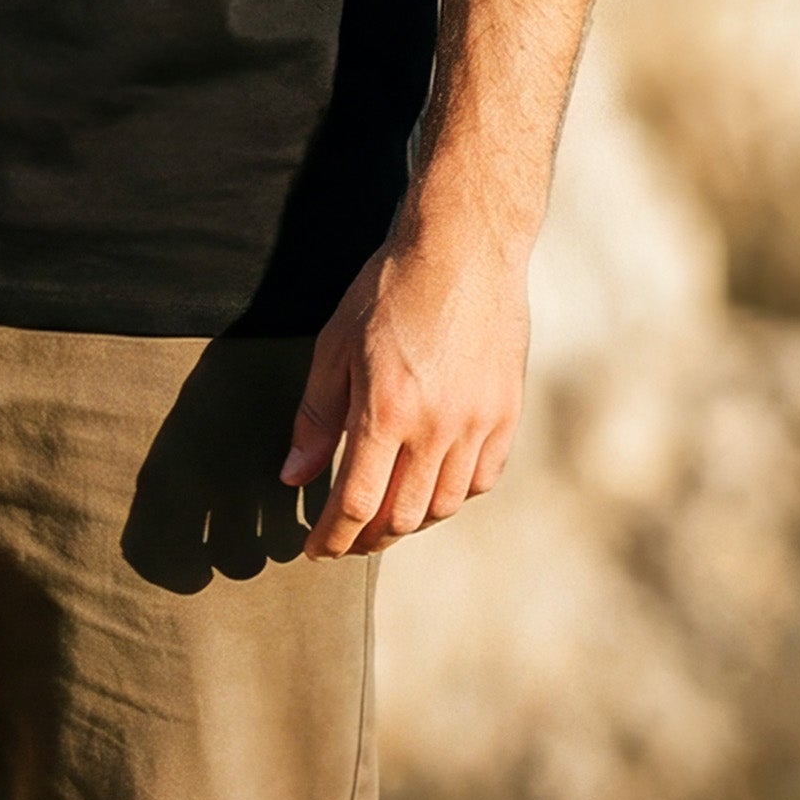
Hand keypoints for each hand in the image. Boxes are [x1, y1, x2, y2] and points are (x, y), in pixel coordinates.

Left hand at [282, 216, 529, 557]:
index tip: (316, 551)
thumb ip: (316, 417)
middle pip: (400, 516)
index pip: (355, 502)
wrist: (464, 248)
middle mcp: (436, 426)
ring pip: (442, 506)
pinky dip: (452, 495)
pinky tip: (431, 487)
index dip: (332, 538)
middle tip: (347, 539)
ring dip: (409, 521)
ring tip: (386, 516)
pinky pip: (480, 480)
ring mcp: (477, 423)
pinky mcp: (506, 414)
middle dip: (367, 538)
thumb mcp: (335, 346)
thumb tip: (293, 474)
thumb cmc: (390, 289)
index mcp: (386, 409)